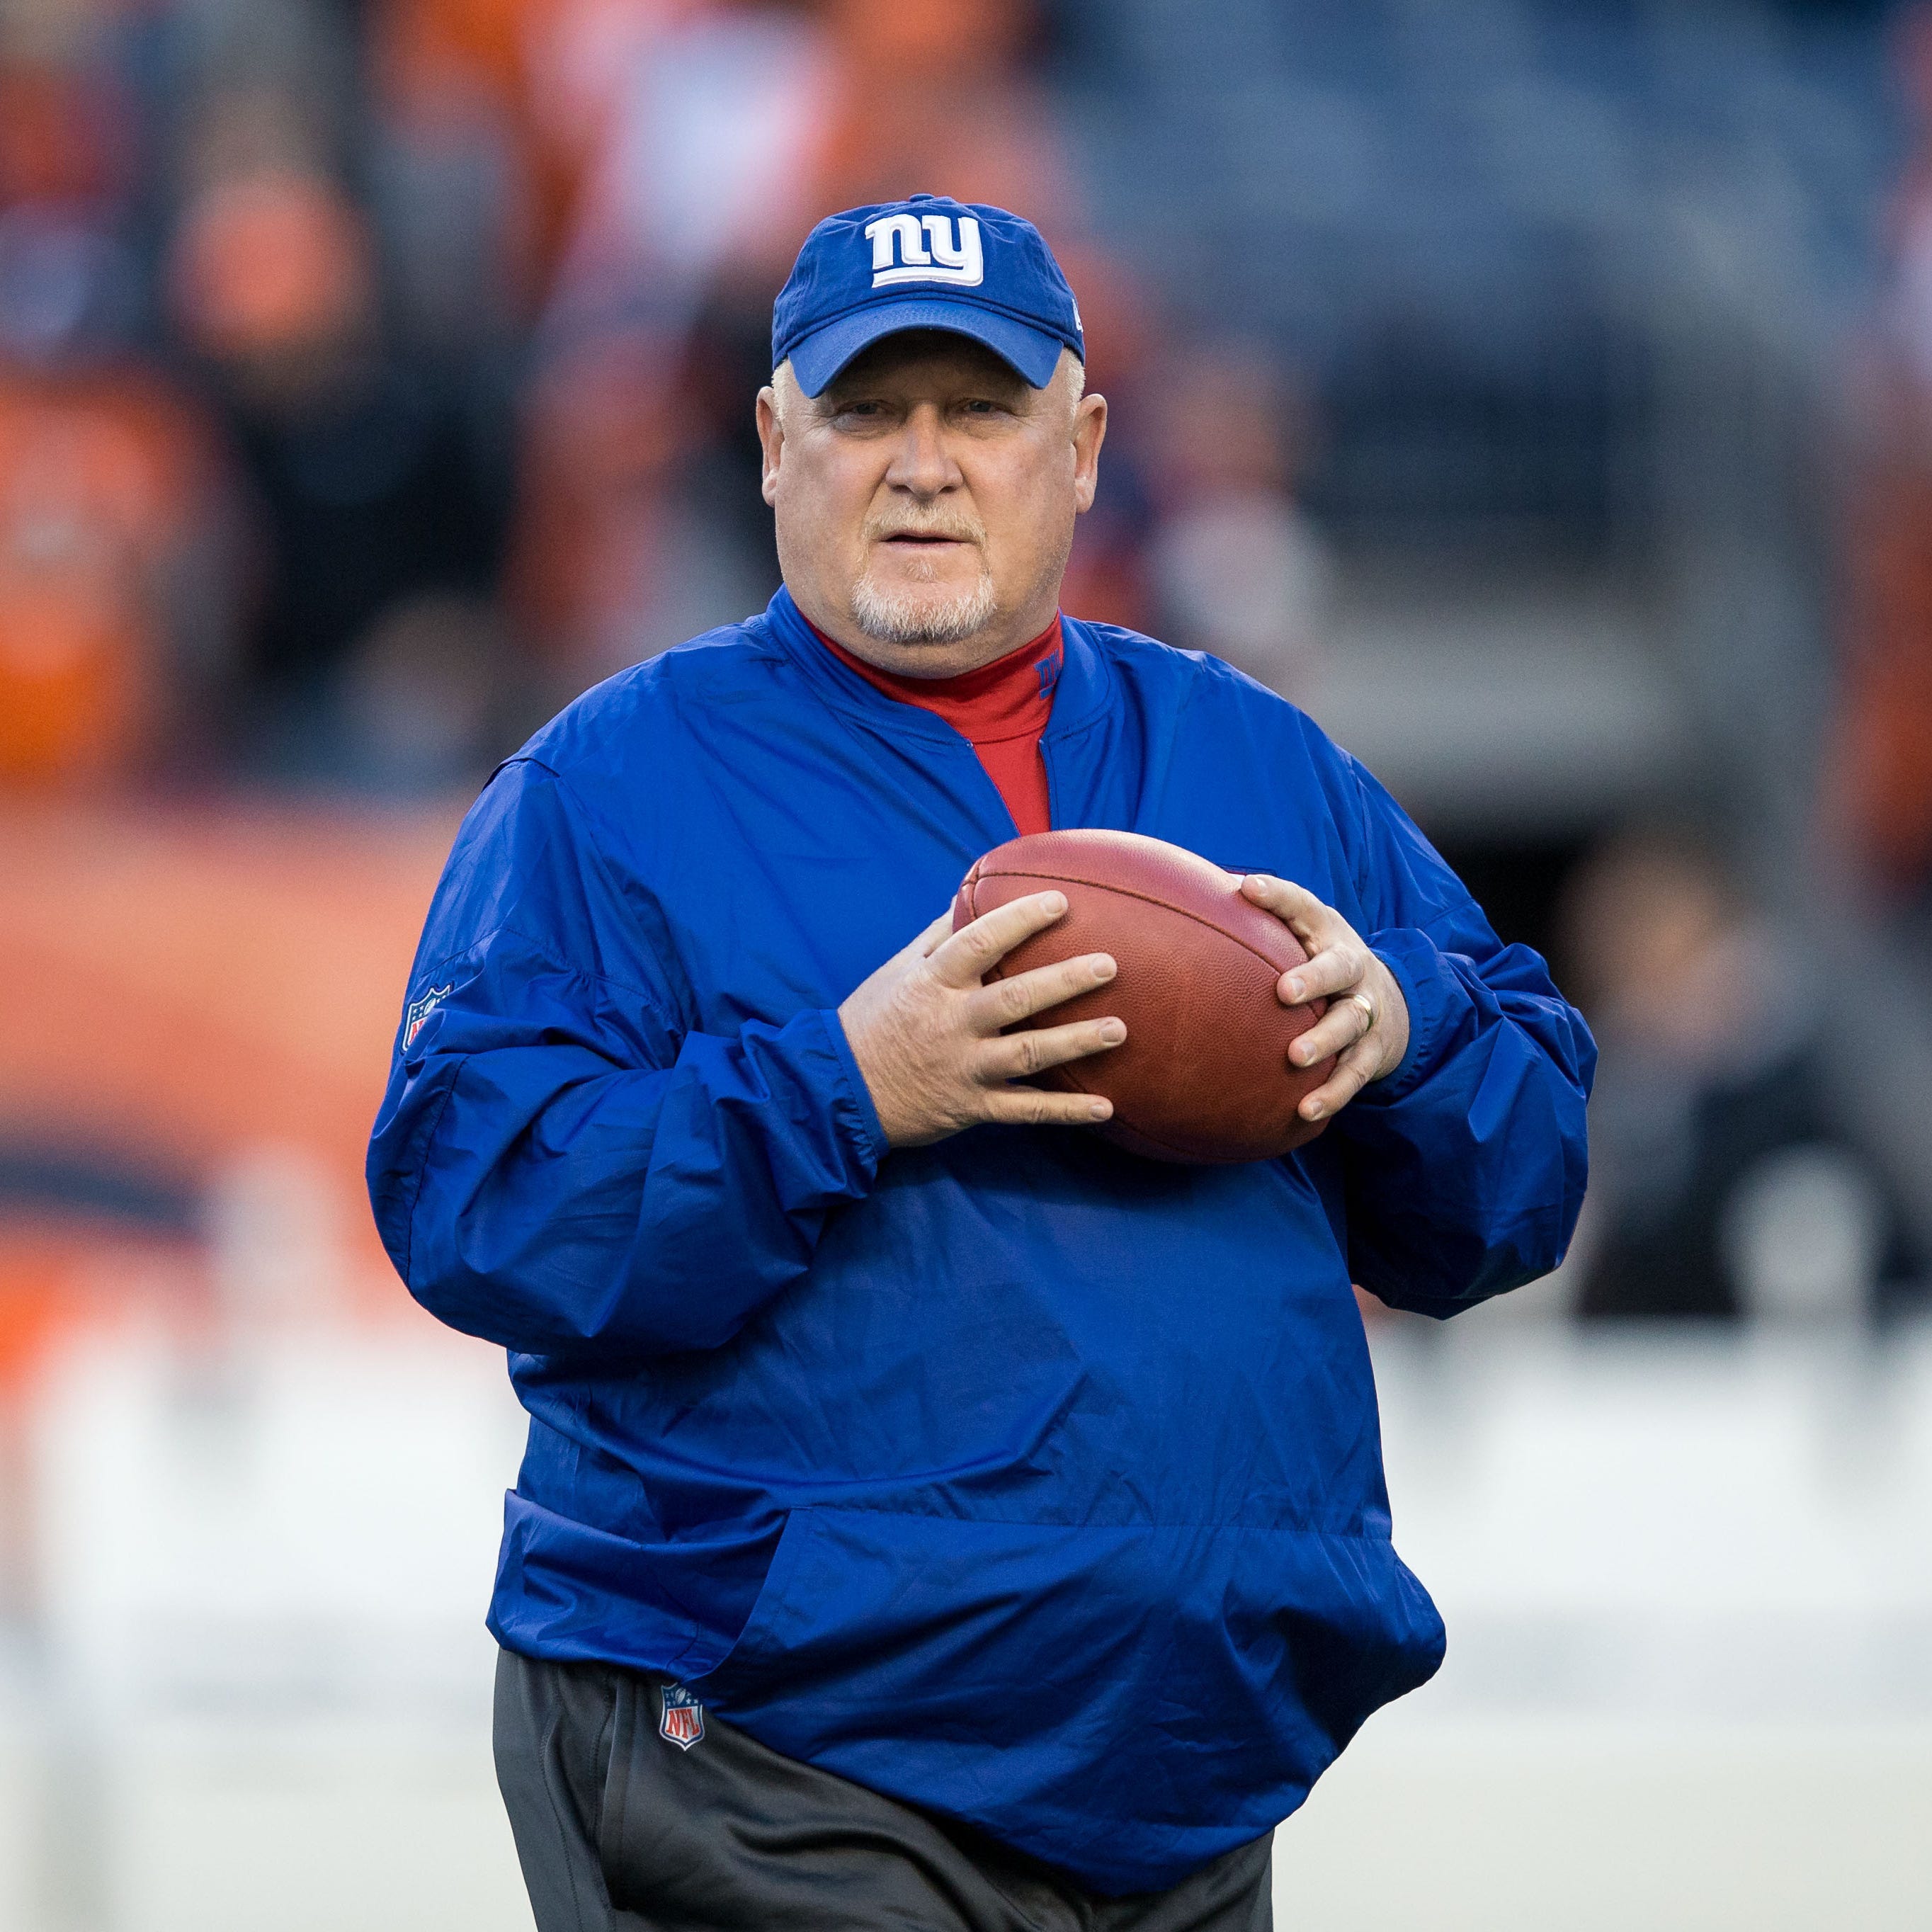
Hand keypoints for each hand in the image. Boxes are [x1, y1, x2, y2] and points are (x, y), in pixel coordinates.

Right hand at [838, 893, 1125, 1147]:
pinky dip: (1066, 1112)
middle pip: (1015, 998)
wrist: (841, 1092)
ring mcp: (964, 1068)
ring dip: (1076, 1042)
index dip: (1020, 920)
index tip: (1061, 902)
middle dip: (1065, 981)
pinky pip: (1025, 1111)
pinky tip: (1105, 1108)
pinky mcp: (971, 1107)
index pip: (979, 942)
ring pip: (1027, 1054)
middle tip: (1109, 965)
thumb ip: (938, 936)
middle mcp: (951, 1023)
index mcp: (932, 983)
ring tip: (1119, 1030)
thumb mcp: (897, 971)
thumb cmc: (872, 1021)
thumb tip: (969, 892)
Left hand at [1240, 875, 1409, 1122]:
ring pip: (1350, 1023)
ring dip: (1324, 1040)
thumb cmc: (1320, 960)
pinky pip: (1354, 1074)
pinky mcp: (1373, 1051)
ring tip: (1296, 1057)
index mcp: (1327, 932)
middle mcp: (1352, 967)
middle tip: (1284, 991)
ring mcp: (1366, 1010)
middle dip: (1314, 978)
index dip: (1277, 896)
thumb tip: (1186, 893)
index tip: (1248, 888)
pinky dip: (1332, 1093)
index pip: (1303, 906)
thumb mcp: (1301, 933)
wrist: (1391, 1001)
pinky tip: (1305, 1110)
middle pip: (1340, 967)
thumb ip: (1256, 921)